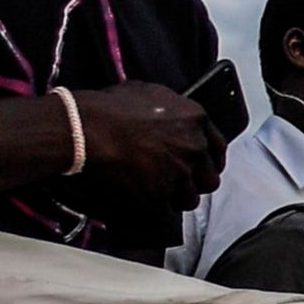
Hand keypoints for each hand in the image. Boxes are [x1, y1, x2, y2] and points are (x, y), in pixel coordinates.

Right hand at [65, 82, 225, 202]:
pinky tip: (140, 196)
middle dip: (195, 181)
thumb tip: (173, 116)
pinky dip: (154, 206)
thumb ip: (172, 109)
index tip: (202, 165)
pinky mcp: (159, 197)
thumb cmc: (109, 108)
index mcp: (195, 120)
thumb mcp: (148, 93)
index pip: (219, 148)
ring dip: (175, 196)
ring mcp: (178, 175)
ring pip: (189, 198)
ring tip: (157, 189)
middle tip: (178, 180)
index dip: (210, 159)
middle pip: (209, 178)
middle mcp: (193, 149)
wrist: (84, 131)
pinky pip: (164, 210)